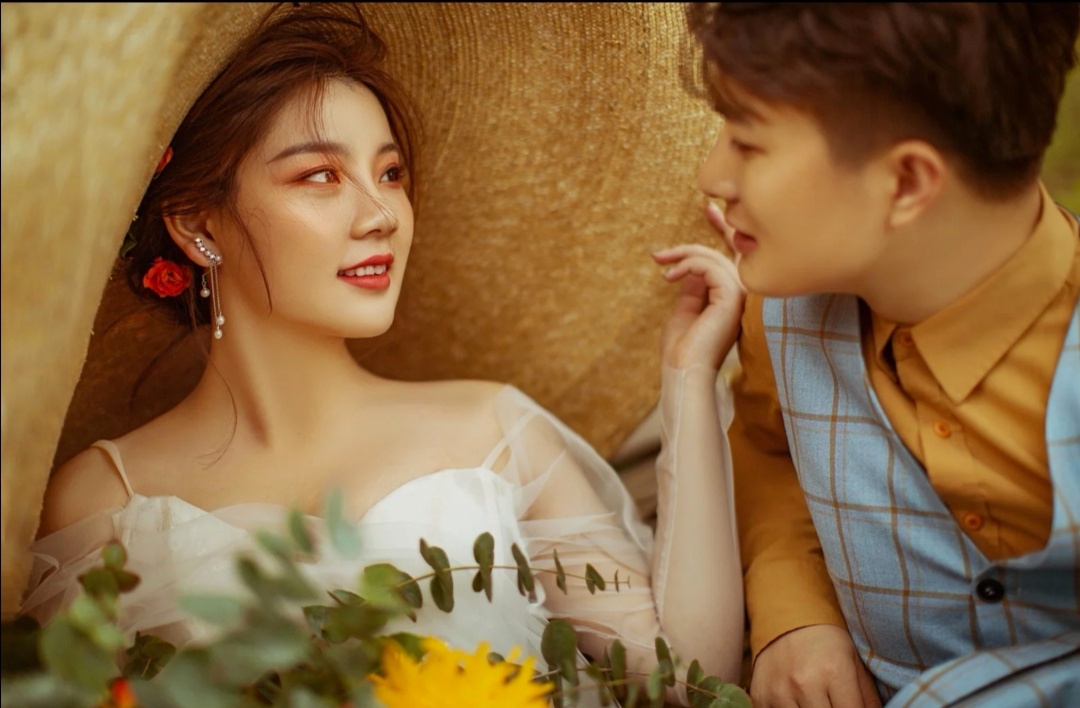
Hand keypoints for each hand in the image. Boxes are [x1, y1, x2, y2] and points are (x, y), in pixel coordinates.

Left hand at [653, 205, 744, 369]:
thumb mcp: (686, 311)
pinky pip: (711, 267)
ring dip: (684, 255)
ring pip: (714, 258)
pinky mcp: (732, 298)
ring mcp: (741, 295)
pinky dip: (688, 265)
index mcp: (732, 298)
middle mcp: (743, 295)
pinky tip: (670, 276)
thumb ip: (693, 288)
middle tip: (661, 251)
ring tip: (661, 264)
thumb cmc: (682, 349)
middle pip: (726, 252)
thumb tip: (690, 268)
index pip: (733, 258)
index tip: (710, 208)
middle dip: (700, 237)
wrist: (684, 371)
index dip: (724, 230)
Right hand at [751, 625, 881, 707]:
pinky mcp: (761, 697)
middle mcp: (805, 682)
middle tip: (833, 703)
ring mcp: (779, 691)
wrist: (786, 621)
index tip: (852, 707)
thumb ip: (868, 699)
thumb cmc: (827, 644)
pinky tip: (797, 704)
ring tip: (817, 703)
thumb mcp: (855, 663)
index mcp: (834, 671)